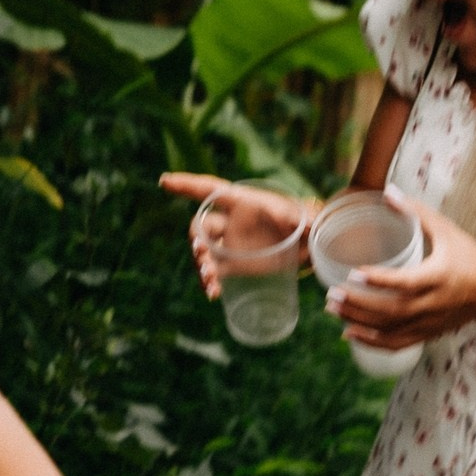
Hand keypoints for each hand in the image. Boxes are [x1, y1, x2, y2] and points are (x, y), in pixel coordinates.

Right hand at [159, 172, 313, 299]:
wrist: (311, 244)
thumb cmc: (305, 221)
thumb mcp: (303, 218)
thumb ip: (302, 219)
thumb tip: (302, 222)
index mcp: (241, 203)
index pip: (209, 189)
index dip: (186, 185)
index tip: (164, 181)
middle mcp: (230, 221)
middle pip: (203, 226)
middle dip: (197, 239)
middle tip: (202, 253)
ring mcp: (230, 243)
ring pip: (205, 251)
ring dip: (201, 263)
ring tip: (209, 278)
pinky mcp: (236, 264)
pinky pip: (215, 271)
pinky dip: (211, 282)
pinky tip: (213, 293)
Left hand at [330, 191, 475, 348]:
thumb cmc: (469, 255)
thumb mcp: (447, 230)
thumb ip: (416, 211)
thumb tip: (387, 192)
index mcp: (438, 276)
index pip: (405, 283)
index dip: (379, 280)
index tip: (353, 272)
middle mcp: (433, 303)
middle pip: (390, 311)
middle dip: (358, 305)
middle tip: (331, 295)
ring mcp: (430, 322)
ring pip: (390, 329)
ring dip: (359, 322)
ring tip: (334, 309)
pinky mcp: (428, 333)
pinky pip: (397, 343)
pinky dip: (372, 342)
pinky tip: (350, 333)